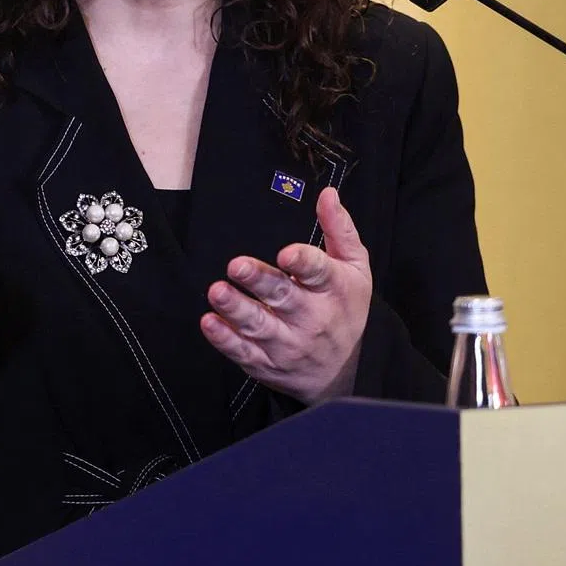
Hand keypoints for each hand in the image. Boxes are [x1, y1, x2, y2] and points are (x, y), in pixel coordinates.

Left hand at [201, 187, 370, 404]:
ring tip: (218, 291)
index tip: (286, 253)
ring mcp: (289, 343)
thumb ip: (339, 229)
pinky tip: (210, 322)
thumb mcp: (355, 267)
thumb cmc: (348, 308)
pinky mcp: (268, 363)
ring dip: (236, 309)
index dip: (303, 262)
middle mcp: (312, 317)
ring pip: (260, 326)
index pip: (319, 272)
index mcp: (334, 288)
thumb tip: (327, 194)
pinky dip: (225, 340)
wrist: (347, 371)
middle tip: (236, 266)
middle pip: (283, 297)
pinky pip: (244, 352)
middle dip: (259, 281)